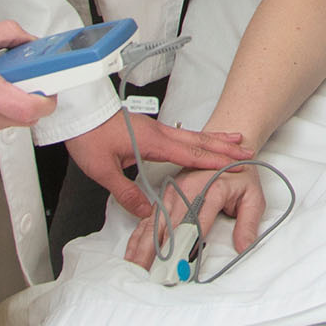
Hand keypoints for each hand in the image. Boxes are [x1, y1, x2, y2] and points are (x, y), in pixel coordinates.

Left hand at [62, 109, 245, 227]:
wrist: (79, 114)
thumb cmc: (89, 137)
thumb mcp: (102, 170)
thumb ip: (125, 192)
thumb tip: (146, 212)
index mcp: (152, 142)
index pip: (190, 153)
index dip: (214, 160)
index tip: (235, 164)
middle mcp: (159, 134)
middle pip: (198, 141)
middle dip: (224, 147)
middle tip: (247, 150)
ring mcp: (155, 130)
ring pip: (192, 135)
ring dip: (214, 139)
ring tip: (234, 140)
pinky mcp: (149, 130)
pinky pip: (182, 134)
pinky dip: (199, 137)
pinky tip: (202, 140)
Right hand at [124, 162, 267, 273]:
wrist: (226, 150)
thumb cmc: (240, 176)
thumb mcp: (254, 197)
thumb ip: (249, 224)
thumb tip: (244, 248)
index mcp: (211, 188)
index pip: (197, 223)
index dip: (188, 247)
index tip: (183, 267)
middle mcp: (187, 190)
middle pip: (171, 227)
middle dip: (162, 254)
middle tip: (156, 276)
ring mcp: (172, 192)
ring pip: (155, 224)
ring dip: (145, 248)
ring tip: (137, 270)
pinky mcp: (164, 196)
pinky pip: (148, 219)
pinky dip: (139, 237)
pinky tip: (132, 253)